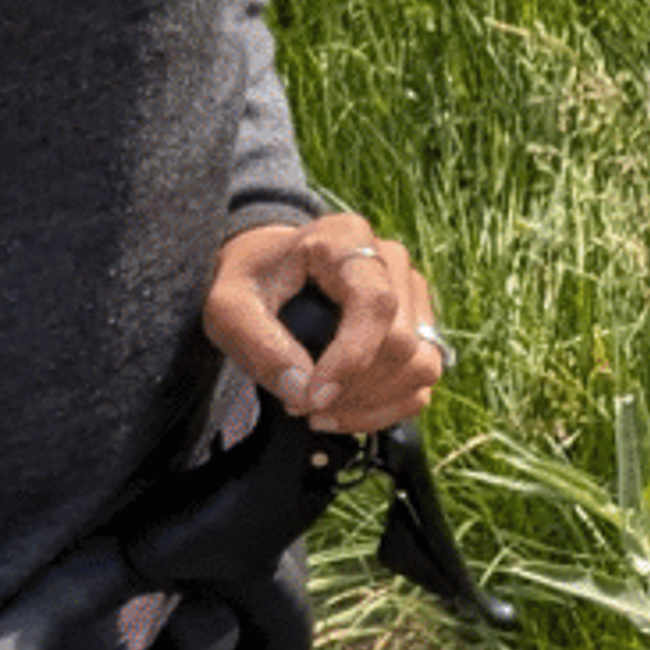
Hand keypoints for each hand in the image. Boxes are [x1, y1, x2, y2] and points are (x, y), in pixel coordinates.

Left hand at [205, 215, 447, 435]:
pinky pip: (420, 384)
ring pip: (420, 366)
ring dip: (370, 404)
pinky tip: (341, 411)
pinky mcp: (417, 330)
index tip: (313, 398)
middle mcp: (390, 262)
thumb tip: (304, 392)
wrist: (262, 275)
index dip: (351, 359)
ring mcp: (410, 295)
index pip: (375, 304)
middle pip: (402, 343)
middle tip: (298, 402)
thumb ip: (259, 344)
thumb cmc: (249, 283)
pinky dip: (384, 410)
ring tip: (317, 409)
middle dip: (352, 388)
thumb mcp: (228, 306)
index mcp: (347, 238)